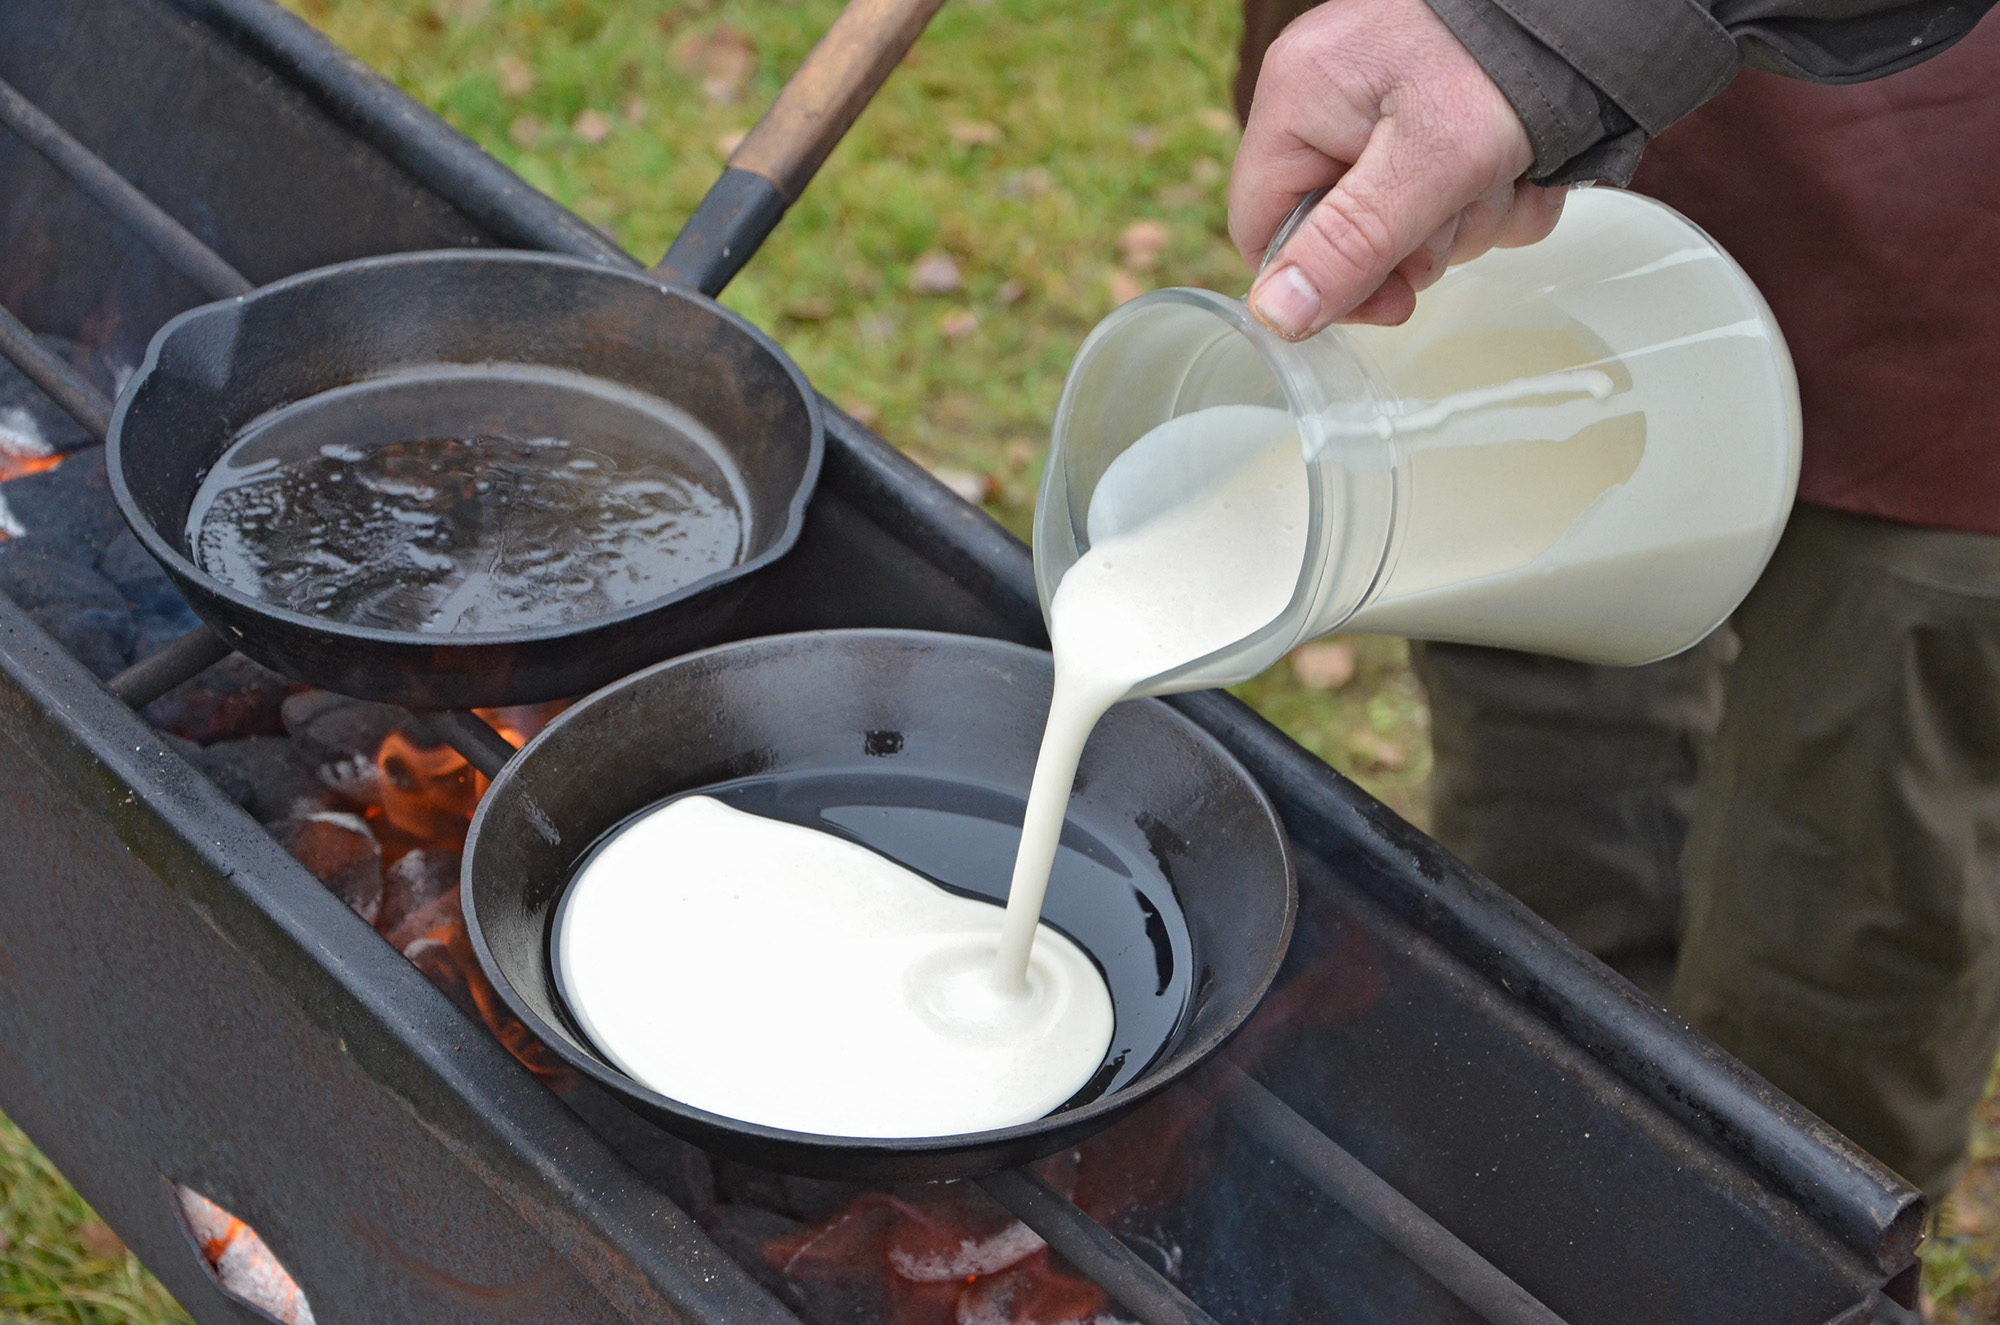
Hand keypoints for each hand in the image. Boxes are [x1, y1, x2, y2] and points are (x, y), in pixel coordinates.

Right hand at [1230, 0, 1565, 335]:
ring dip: (1471, 220)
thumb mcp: (1426, 165)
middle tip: (1467, 205)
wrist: (1585, 12)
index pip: (1264, 232)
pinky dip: (1497, 196)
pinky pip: (1454, 197)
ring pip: (1411, 225)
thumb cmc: (1502, 61)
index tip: (1394, 301)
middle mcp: (1331, 104)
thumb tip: (1275, 317)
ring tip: (1508, 171)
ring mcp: (1385, 112)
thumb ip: (1349, 246)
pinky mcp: (1437, 119)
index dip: (1323, 284)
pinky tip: (1526, 166)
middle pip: (1347, 237)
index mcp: (1297, 102)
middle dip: (1422, 241)